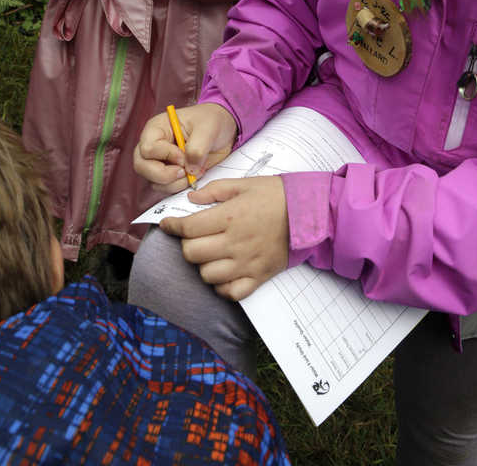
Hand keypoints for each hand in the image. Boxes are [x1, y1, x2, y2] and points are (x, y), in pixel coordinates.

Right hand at [133, 102, 236, 194]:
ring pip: (153, 181)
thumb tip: (189, 170)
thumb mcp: (208, 129)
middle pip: (142, 167)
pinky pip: (165, 188)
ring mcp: (159, 162)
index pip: (148, 148)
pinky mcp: (168, 174)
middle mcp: (153, 146)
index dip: (166, 155)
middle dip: (164, 175)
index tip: (184, 156)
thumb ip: (197, 149)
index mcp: (157, 128)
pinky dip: (179, 187)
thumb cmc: (210, 121)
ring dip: (174, 183)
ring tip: (193, 172)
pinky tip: (193, 176)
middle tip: (184, 171)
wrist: (221, 130)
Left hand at [161, 176, 288, 299]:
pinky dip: (221, 286)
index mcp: (228, 217)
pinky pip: (230, 292)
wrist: (309, 213)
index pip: (187, 228)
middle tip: (193, 237)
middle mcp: (234, 243)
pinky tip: (223, 272)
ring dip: (203, 264)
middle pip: (192, 254)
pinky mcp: (258, 277)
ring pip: (207, 275)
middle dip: (186, 244)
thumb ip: (215, 190)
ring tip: (210, 253)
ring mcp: (246, 263)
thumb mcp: (244, 183)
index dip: (172, 226)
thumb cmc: (276, 195)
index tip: (168, 224)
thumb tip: (191, 199)